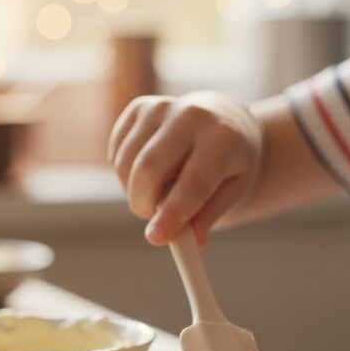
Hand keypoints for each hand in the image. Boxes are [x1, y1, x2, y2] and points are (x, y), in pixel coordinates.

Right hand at [108, 91, 262, 245]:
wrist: (222, 119)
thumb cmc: (229, 162)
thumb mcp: (232, 190)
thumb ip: (208, 216)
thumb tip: (190, 243)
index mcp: (224, 138)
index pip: (194, 181)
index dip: (173, 212)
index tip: (156, 238)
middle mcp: (191, 115)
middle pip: (149, 168)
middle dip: (142, 203)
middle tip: (150, 216)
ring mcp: (162, 107)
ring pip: (127, 162)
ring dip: (134, 190)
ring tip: (159, 190)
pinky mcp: (139, 108)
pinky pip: (117, 152)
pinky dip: (125, 173)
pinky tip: (149, 171)